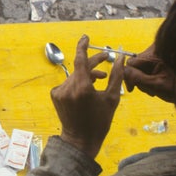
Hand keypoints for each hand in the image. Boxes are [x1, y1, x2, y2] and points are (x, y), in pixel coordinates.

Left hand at [50, 35, 124, 158]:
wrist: (81, 139)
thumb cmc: (99, 120)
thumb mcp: (112, 98)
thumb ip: (116, 76)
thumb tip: (119, 58)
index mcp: (81, 88)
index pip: (80, 60)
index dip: (83, 46)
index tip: (86, 37)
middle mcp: (67, 88)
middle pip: (80, 68)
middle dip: (93, 63)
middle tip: (106, 59)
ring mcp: (59, 92)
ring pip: (75, 75)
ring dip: (87, 75)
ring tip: (100, 79)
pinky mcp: (55, 95)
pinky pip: (68, 83)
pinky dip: (78, 83)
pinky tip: (86, 92)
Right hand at [123, 44, 175, 102]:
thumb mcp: (155, 85)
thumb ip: (137, 78)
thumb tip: (123, 72)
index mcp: (156, 54)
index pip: (132, 63)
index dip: (129, 76)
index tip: (132, 88)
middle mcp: (157, 50)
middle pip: (136, 64)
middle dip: (139, 79)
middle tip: (148, 89)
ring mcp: (159, 54)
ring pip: (141, 67)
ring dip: (144, 79)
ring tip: (155, 88)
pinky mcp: (160, 58)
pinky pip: (147, 66)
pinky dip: (149, 76)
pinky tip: (157, 83)